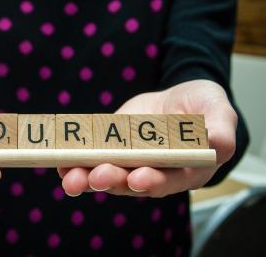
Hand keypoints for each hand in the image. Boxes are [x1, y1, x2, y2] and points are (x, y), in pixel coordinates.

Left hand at [58, 79, 236, 197]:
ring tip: (70, 177)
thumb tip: (218, 142)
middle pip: (131, 182)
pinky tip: (61, 162)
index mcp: (184, 168)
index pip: (169, 180)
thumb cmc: (202, 106)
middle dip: (113, 180)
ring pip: (107, 175)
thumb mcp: (217, 110)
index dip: (154, 181)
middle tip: (97, 176)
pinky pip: (91, 159)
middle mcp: (154, 171)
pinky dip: (76, 162)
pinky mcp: (110, 150)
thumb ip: (220, 128)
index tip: (138, 178)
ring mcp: (129, 162)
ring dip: (87, 177)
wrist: (177, 99)